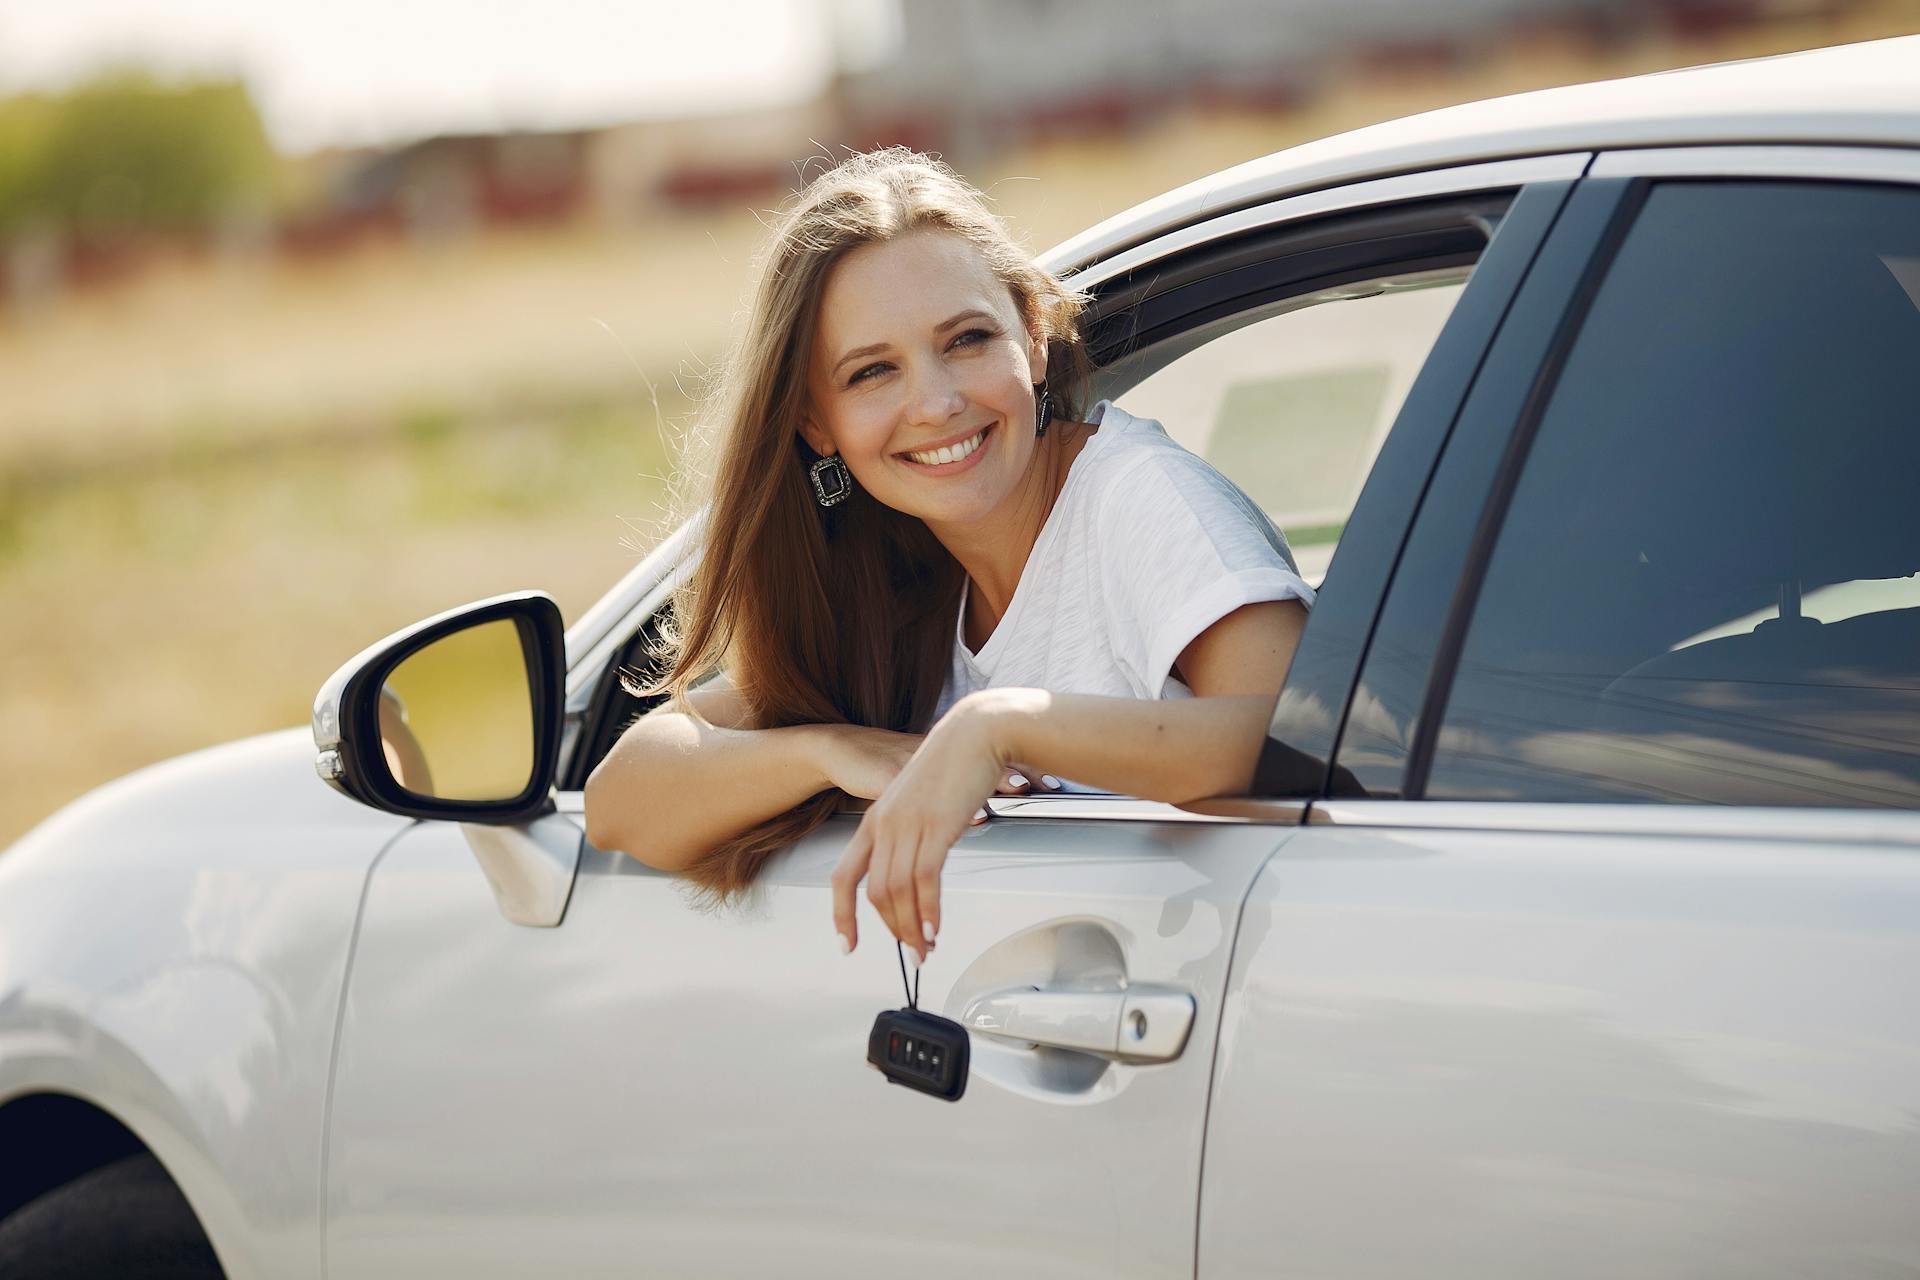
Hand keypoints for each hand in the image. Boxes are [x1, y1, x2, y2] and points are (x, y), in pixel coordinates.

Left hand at [831, 693, 1017, 960]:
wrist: (977, 732)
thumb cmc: (954, 764)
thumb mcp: (920, 801)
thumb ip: (914, 833)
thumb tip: (922, 870)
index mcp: (876, 819)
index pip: (844, 876)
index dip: (842, 915)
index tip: (847, 944)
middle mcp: (885, 824)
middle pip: (875, 892)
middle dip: (892, 930)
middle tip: (913, 954)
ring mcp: (908, 825)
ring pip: (898, 891)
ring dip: (911, 928)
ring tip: (927, 949)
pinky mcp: (936, 826)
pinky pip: (925, 880)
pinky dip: (928, 910)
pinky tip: (934, 928)